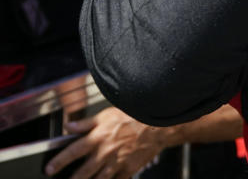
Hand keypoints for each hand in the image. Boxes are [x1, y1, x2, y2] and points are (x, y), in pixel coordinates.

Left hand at [45, 107, 167, 178]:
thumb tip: (68, 126)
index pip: (73, 151)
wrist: (158, 125)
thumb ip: (86, 123)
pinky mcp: (128, 169)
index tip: (49, 169)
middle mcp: (105, 152)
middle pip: (83, 172)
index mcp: (98, 138)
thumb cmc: (134, 117)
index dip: (59, 161)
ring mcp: (117, 163)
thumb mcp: (107, 114)